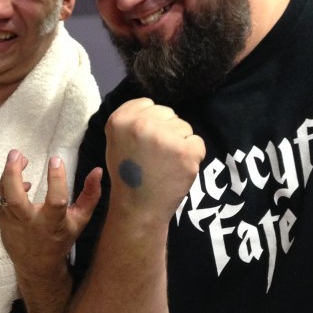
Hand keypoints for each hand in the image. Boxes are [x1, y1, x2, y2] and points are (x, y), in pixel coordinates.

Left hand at [0, 149, 101, 278]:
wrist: (37, 265)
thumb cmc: (61, 239)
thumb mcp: (80, 220)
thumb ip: (90, 195)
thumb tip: (97, 171)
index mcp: (52, 224)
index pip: (55, 201)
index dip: (56, 179)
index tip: (56, 160)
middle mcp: (30, 224)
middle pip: (15, 198)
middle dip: (13, 174)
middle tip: (18, 153)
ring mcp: (13, 223)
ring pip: (4, 195)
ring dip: (8, 173)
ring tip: (18, 156)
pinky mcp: (3, 221)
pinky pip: (2, 198)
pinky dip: (8, 184)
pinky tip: (19, 178)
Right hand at [105, 97, 204, 221]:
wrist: (139, 208)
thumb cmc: (127, 175)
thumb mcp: (115, 142)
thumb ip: (130, 121)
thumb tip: (154, 108)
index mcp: (119, 120)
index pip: (148, 104)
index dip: (150, 122)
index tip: (145, 142)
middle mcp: (141, 124)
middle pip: (168, 113)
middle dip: (166, 131)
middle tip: (156, 155)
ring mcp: (165, 137)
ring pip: (184, 127)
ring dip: (179, 143)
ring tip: (165, 164)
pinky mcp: (186, 151)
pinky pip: (197, 143)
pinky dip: (192, 156)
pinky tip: (177, 168)